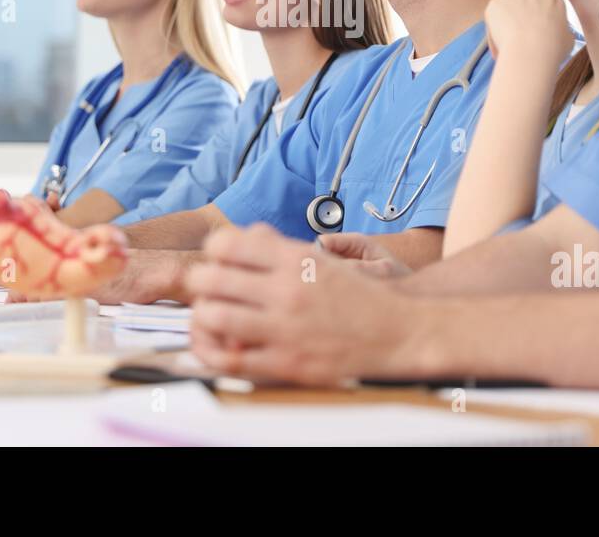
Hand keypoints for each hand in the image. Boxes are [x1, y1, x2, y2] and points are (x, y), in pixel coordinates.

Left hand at [185, 224, 416, 384]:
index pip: (226, 243)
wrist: (398, 333)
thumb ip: (282, 248)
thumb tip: (248, 235)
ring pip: (213, 316)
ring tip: (213, 318)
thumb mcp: (323, 261)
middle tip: (206, 290)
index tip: (218, 261)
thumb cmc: (359, 296)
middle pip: (210, 278)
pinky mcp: (286, 363)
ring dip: (205, 317)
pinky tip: (219, 346)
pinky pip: (231, 358)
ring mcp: (285, 328)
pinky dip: (214, 352)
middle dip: (200, 284)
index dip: (213, 251)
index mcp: (295, 259)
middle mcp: (287, 290)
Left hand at [484, 0, 573, 69]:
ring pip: (507, 10)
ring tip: (511, 45)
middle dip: (522, 18)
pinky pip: (493, 16)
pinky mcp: (495, 3)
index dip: (539, 16)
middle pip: (524, 4)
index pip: (544, 1)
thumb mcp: (568, 37)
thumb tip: (556, 32)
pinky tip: (501, 44)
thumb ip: (560, 28)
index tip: (537, 29)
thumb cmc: (552, 49)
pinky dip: (493, 29)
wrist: (531, 52)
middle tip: (522, 39)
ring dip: (507, 24)